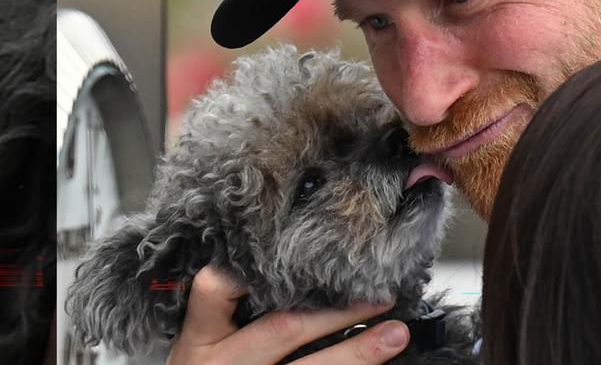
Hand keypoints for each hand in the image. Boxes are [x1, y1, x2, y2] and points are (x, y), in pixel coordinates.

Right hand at [165, 265, 409, 364]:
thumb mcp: (206, 342)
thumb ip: (233, 311)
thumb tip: (301, 276)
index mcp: (201, 339)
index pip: (216, 289)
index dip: (251, 269)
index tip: (297, 251)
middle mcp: (224, 364)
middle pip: (284, 328)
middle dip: (337, 310)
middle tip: (380, 294)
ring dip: (358, 351)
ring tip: (395, 334)